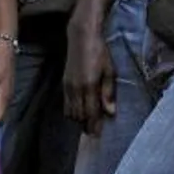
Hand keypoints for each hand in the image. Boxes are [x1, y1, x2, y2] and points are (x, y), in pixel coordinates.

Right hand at [64, 20, 115, 135]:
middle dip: (86, 125)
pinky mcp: (63, 83)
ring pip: (71, 111)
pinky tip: (79, 111)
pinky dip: (72, 111)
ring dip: (79, 119)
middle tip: (94, 131)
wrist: (81, 38)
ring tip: (88, 123)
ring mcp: (68, 86)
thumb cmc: (100, 52)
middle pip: (79, 115)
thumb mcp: (110, 71)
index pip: (91, 113)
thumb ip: (109, 93)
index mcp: (90, 86)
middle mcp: (76, 89)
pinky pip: (66, 104)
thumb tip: (110, 113)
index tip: (98, 135)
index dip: (94, 126)